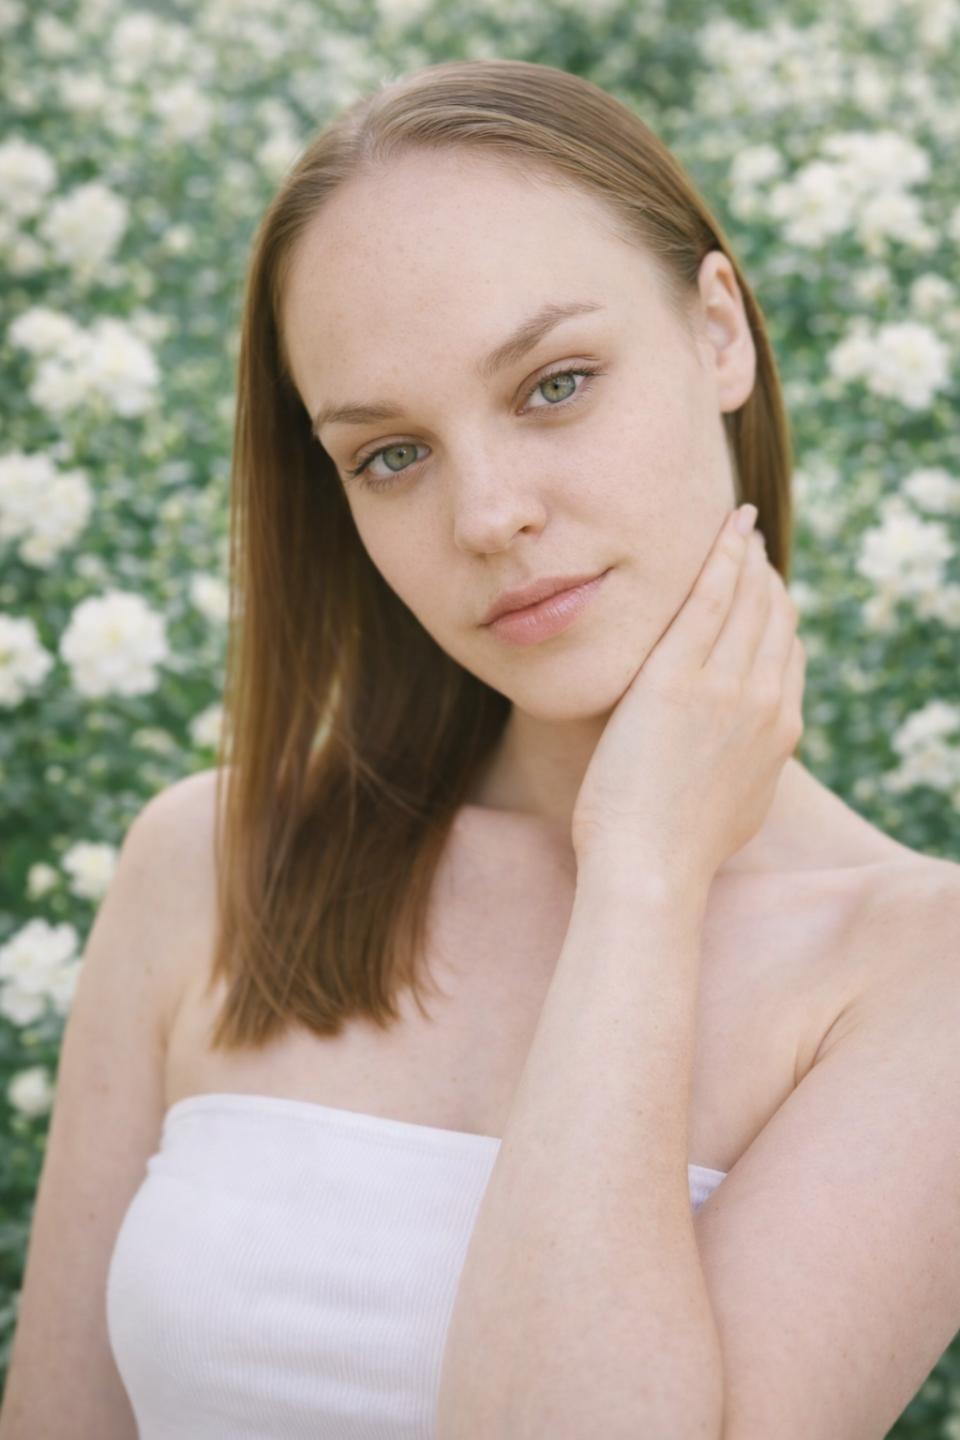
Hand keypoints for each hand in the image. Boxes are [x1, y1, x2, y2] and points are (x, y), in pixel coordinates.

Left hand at [570, 505, 805, 889]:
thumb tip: (745, 758)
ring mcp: (726, 686)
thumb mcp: (737, 808)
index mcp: (780, 732)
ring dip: (745, 558)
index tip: (762, 592)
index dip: (776, 616)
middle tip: (749, 542)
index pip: (788, 655)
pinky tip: (723, 530)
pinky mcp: (678, 677)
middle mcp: (766, 701)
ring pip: (748, 601)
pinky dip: (720, 558)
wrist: (650, 868)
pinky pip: (707, 600)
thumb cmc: (675, 849)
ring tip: (735, 528)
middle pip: (775, 619)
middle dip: (765, 575)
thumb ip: (748, 769)